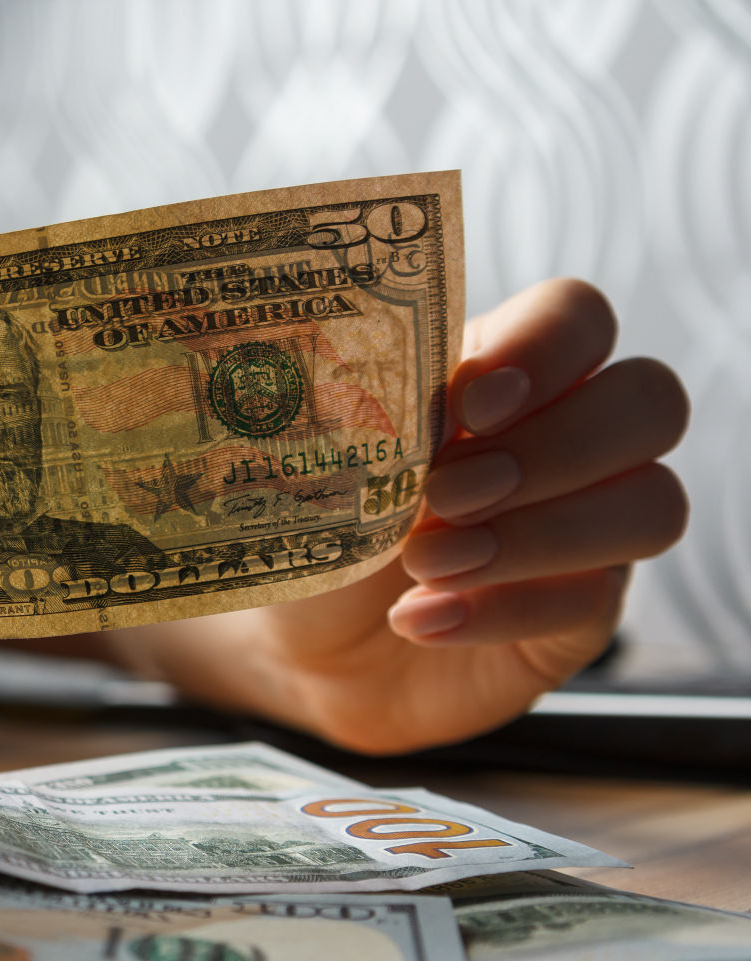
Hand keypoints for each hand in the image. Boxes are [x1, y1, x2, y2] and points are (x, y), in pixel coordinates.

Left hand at [104, 279, 687, 752]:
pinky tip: (420, 618)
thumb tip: (395, 399)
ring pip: (652, 504)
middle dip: (550, 450)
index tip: (468, 405)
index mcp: (499, 370)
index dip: (542, 349)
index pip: (575, 316)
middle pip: (648, 400)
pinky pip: (593, 600)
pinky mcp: (586, 608)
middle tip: (445, 496)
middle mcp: (568, 434)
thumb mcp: (321, 462)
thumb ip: (368, 415)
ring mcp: (592, 523)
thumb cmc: (316, 530)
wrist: (309, 644)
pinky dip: (499, 611)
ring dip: (535, 537)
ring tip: (424, 564)